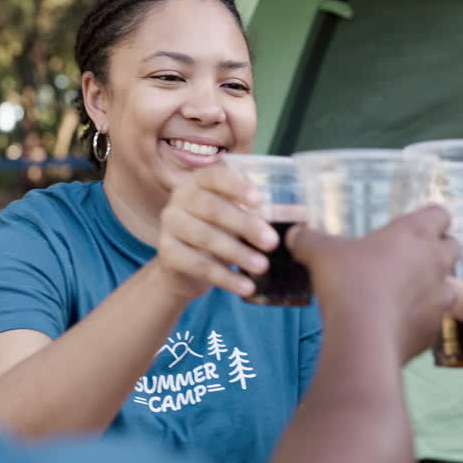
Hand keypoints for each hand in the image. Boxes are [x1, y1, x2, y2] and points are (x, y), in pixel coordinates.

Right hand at [156, 162, 276, 298]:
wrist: (186, 268)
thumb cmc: (219, 232)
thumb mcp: (235, 218)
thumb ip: (255, 212)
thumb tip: (295, 219)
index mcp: (199, 181)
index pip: (216, 175)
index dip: (237, 187)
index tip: (260, 200)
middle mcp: (180, 197)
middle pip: (212, 208)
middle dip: (245, 225)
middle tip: (272, 242)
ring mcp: (170, 224)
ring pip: (205, 237)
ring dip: (237, 253)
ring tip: (263, 267)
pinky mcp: (166, 253)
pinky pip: (198, 265)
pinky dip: (225, 278)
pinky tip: (246, 287)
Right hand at [289, 205, 459, 361]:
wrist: (363, 340)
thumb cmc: (347, 283)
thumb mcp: (321, 254)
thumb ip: (309, 240)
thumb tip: (295, 234)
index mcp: (415, 233)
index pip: (441, 213)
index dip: (429, 219)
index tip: (410, 227)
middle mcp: (436, 262)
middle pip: (454, 247)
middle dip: (437, 251)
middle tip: (408, 258)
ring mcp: (441, 298)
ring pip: (449, 286)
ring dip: (432, 287)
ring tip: (404, 294)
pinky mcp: (434, 330)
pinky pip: (434, 319)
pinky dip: (421, 319)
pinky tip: (397, 323)